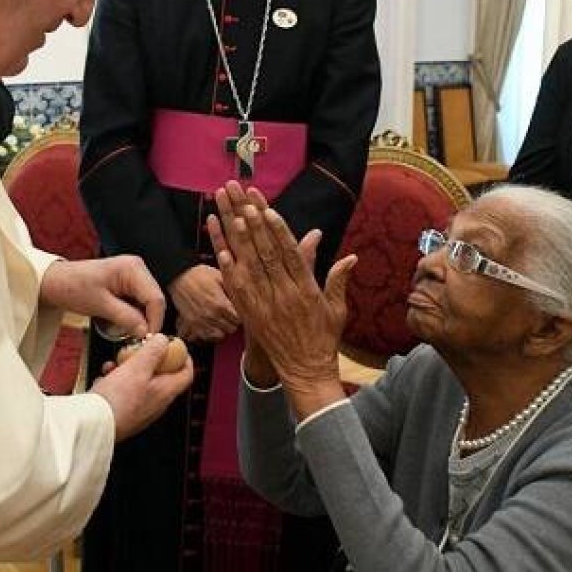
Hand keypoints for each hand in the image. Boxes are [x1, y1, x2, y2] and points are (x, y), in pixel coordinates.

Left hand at [40, 256, 164, 338]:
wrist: (56, 281)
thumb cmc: (72, 286)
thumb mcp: (99, 305)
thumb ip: (126, 318)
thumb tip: (145, 331)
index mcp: (132, 268)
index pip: (155, 298)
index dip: (154, 321)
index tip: (145, 339)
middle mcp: (137, 269)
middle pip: (154, 301)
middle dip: (147, 321)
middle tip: (136, 339)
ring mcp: (133, 276)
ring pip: (148, 304)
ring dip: (140, 319)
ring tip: (126, 331)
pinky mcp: (128, 284)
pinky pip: (138, 303)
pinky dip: (133, 315)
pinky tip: (122, 323)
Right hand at [91, 334, 193, 439]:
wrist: (93, 426)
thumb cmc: (117, 400)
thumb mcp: (137, 368)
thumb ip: (153, 352)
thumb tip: (164, 340)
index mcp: (165, 392)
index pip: (186, 374)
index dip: (184, 357)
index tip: (174, 345)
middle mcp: (156, 404)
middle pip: (162, 376)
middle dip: (149, 359)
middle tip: (138, 350)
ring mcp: (140, 410)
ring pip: (140, 382)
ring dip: (128, 369)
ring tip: (115, 364)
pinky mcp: (124, 413)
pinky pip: (124, 392)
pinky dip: (115, 382)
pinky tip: (104, 378)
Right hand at [168, 265, 239, 342]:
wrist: (179, 277)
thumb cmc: (200, 275)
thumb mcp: (220, 276)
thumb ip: (233, 288)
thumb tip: (245, 296)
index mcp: (221, 303)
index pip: (240, 319)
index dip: (241, 315)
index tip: (238, 310)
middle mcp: (212, 315)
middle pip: (232, 328)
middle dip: (233, 322)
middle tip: (231, 315)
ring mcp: (202, 322)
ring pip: (221, 335)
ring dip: (223, 328)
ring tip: (222, 320)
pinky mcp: (193, 325)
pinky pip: (207, 337)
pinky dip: (212, 333)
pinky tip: (213, 325)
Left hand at [206, 182, 353, 412]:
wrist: (305, 371)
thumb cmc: (323, 339)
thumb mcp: (336, 309)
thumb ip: (338, 280)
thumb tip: (351, 256)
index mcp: (306, 290)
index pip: (290, 254)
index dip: (278, 230)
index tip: (269, 210)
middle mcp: (284, 294)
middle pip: (267, 253)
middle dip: (255, 224)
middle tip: (245, 199)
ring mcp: (265, 305)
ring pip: (250, 266)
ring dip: (240, 239)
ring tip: (232, 214)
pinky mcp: (250, 314)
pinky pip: (237, 288)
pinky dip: (229, 267)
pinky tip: (221, 248)